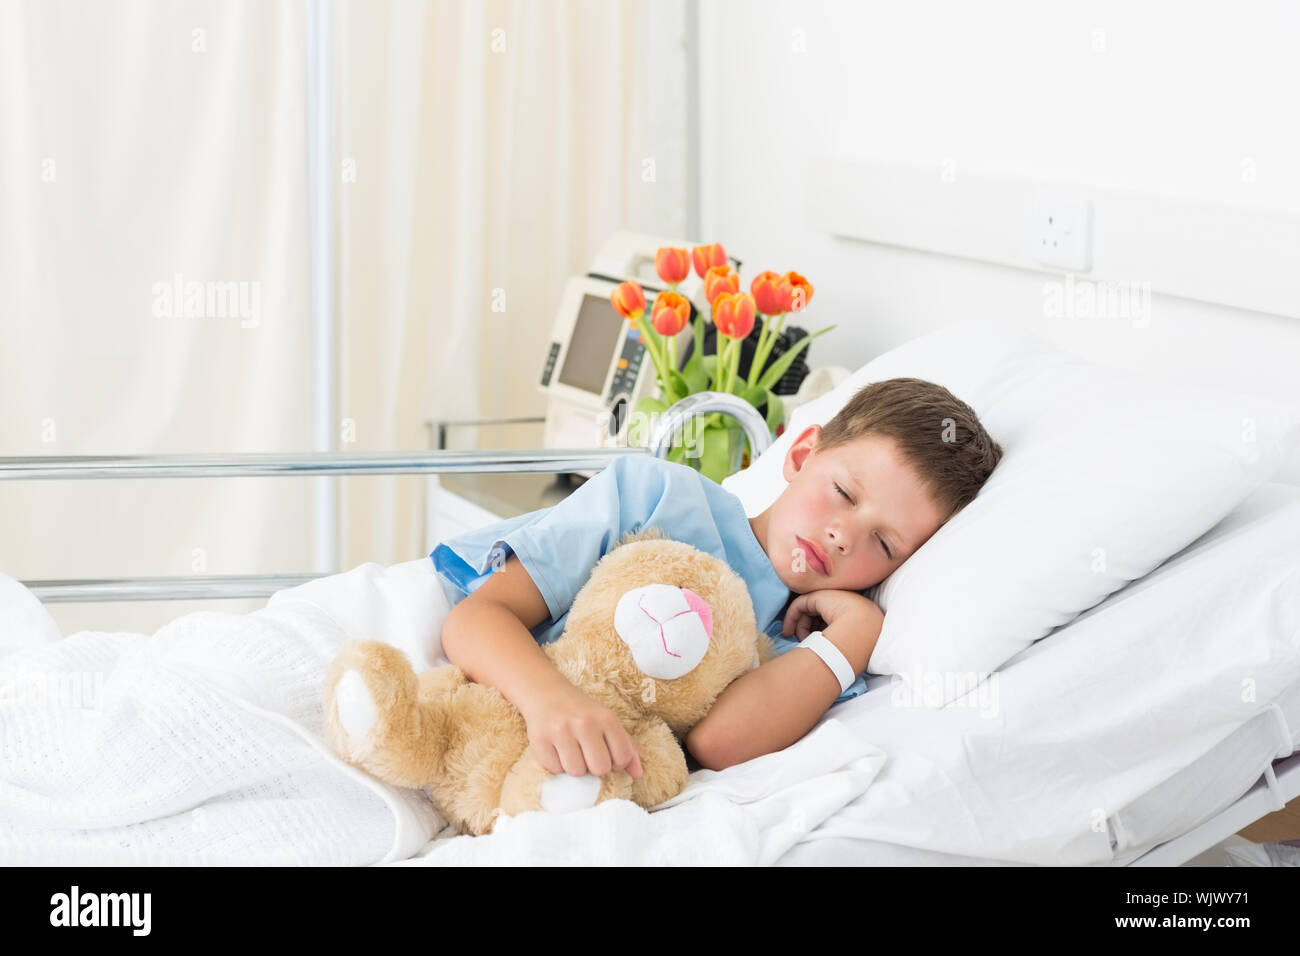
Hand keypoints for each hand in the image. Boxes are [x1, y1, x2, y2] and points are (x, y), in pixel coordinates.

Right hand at [520, 681, 643, 779]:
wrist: (545, 692)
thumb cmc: (582, 712)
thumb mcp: (607, 721)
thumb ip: (627, 746)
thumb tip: (638, 774)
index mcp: (606, 718)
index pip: (622, 758)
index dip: (615, 762)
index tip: (606, 753)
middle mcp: (585, 723)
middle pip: (600, 769)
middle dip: (594, 767)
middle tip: (587, 753)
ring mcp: (561, 731)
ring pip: (576, 772)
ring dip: (575, 767)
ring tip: (571, 750)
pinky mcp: (540, 740)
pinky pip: (555, 770)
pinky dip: (556, 765)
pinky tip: (556, 749)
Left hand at [783, 589, 881, 642]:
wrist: (864, 630)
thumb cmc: (858, 643)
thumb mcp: (845, 642)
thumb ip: (833, 639)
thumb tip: (816, 645)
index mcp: (855, 614)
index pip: (832, 622)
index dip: (819, 634)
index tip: (810, 645)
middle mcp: (844, 603)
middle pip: (818, 616)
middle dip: (807, 630)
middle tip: (801, 643)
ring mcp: (832, 597)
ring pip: (808, 611)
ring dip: (800, 627)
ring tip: (798, 640)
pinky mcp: (819, 595)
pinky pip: (799, 605)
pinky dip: (791, 618)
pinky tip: (788, 631)